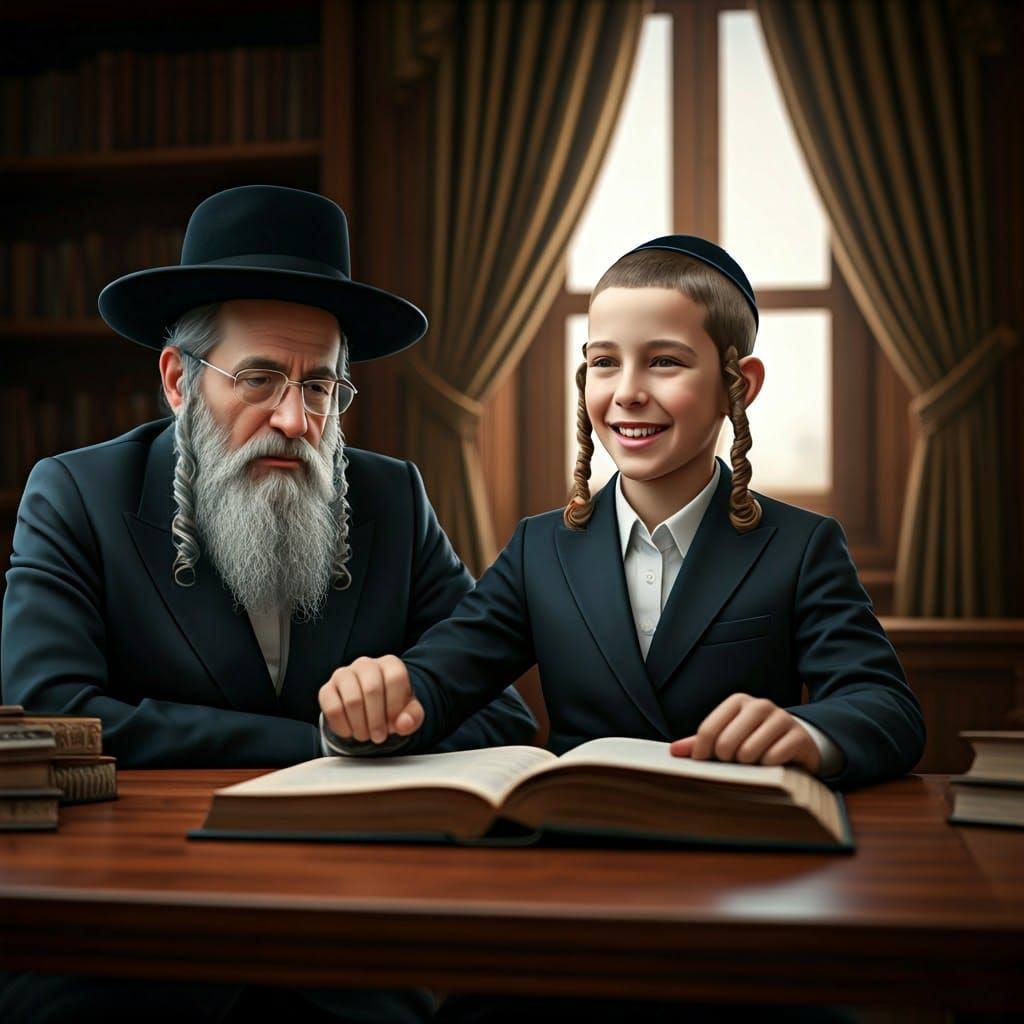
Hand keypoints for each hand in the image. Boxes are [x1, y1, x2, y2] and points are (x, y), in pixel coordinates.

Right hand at [318, 655, 423, 743]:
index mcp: (390, 664)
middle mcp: (366, 664)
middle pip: (372, 689)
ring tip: (366, 735)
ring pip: (352, 700)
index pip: (395, 677)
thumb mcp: (409, 712)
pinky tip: (351, 731)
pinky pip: (333, 709)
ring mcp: (344, 674)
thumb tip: (404, 723)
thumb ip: (412, 716)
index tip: (395, 724)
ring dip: (360, 726)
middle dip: (377, 720)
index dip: (396, 705)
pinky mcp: (327, 689)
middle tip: (379, 736)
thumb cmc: (392, 706)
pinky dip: (343, 727)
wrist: (369, 709)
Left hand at [669, 693, 820, 773]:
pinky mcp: (798, 736)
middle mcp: (759, 705)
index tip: (705, 763)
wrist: (799, 741)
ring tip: (755, 762)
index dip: (702, 752)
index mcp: (737, 702)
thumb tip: (673, 751)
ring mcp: (781, 718)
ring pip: (749, 752)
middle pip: (726, 743)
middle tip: (735, 762)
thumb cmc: (755, 740)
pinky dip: (769, 768)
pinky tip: (774, 764)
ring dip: (749, 765)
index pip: (708, 730)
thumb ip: (700, 743)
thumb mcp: (727, 737)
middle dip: (727, 760)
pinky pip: (772, 759)